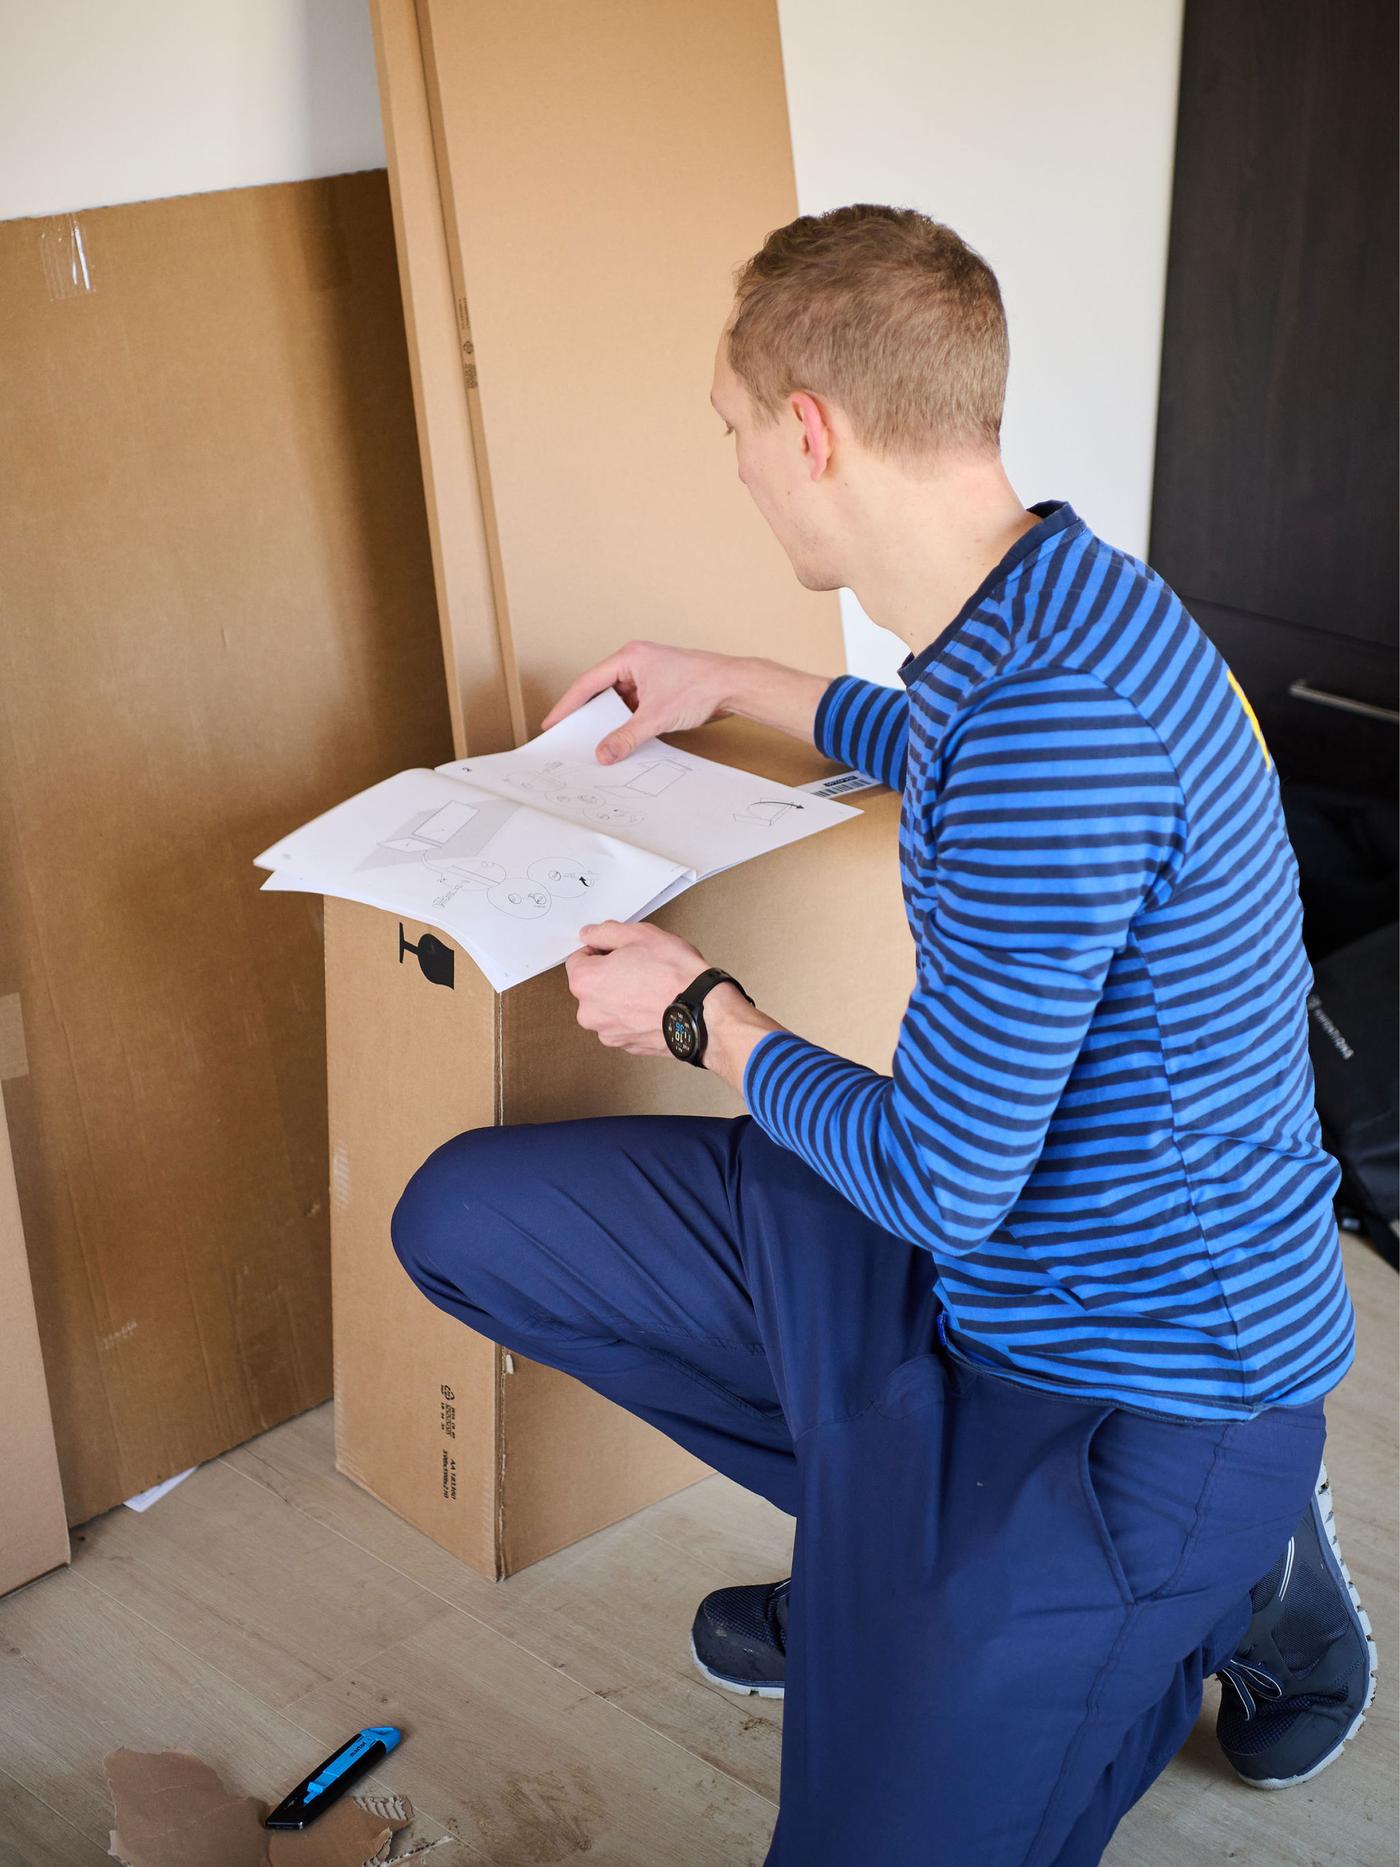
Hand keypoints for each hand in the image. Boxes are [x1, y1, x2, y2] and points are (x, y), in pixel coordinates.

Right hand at [539, 639, 744, 763]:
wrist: (735, 686)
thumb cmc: (700, 686)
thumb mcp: (656, 717)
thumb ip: (626, 737)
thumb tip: (604, 753)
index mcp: (629, 657)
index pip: (587, 683)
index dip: (567, 705)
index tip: (553, 723)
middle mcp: (637, 662)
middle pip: (601, 692)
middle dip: (588, 715)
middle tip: (570, 735)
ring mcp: (650, 676)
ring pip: (619, 701)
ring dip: (610, 721)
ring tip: (597, 741)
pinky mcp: (661, 689)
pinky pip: (635, 707)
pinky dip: (628, 722)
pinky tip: (624, 739)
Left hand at [564, 919, 708, 1055]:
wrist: (702, 1012)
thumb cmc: (673, 974)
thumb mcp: (638, 935)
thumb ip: (605, 932)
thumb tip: (589, 934)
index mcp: (585, 982)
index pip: (578, 959)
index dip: (601, 950)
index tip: (622, 951)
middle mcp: (589, 1012)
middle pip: (592, 985)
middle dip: (610, 974)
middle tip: (640, 966)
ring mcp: (608, 1033)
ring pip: (608, 1006)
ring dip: (622, 996)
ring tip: (651, 987)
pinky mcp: (627, 1046)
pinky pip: (624, 1023)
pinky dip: (635, 1014)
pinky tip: (655, 1005)